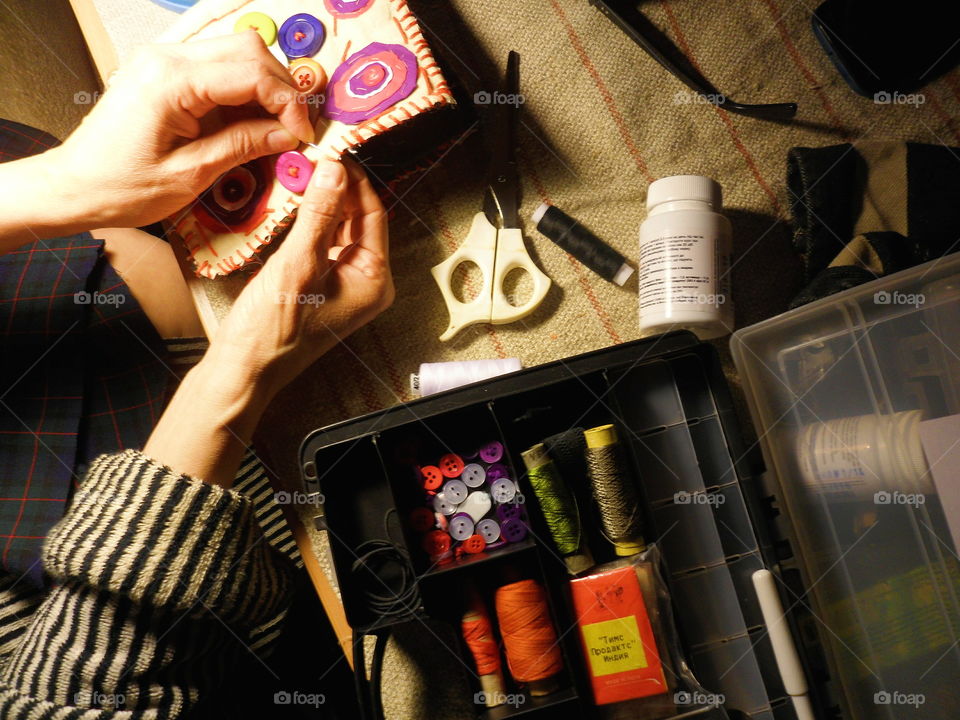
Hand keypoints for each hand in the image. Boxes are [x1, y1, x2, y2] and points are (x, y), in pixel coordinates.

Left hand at [51, 33, 313, 229]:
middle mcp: (166, 57)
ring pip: (237, 51)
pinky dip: (243, 89)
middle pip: (249, 49)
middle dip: (282, 89)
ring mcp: (163, 59)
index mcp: (171, 81)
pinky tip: (248, 121)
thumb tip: (287, 134)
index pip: (253, 72)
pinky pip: (218, 66)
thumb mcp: (190, 175)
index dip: (288, 104)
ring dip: (265, 86)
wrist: (75, 186)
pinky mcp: (164, 70)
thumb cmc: (123, 188)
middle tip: (292, 131)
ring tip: (272, 128)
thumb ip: (242, 145)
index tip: (301, 138)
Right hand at [212, 158, 393, 397]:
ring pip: (339, 230)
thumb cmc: (273, 330)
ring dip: (322, 204)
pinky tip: (294, 206)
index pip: (374, 215)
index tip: (334, 152)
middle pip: (358, 221)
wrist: (244, 367)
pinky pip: (323, 244)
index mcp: (375, 281)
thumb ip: (319, 214)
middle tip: (313, 160)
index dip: (354, 181)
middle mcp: (366, 283)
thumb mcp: (298, 263)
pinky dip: (310, 223)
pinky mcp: (321, 285)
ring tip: (302, 176)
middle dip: (337, 190)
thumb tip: (335, 171)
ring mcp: (344, 285)